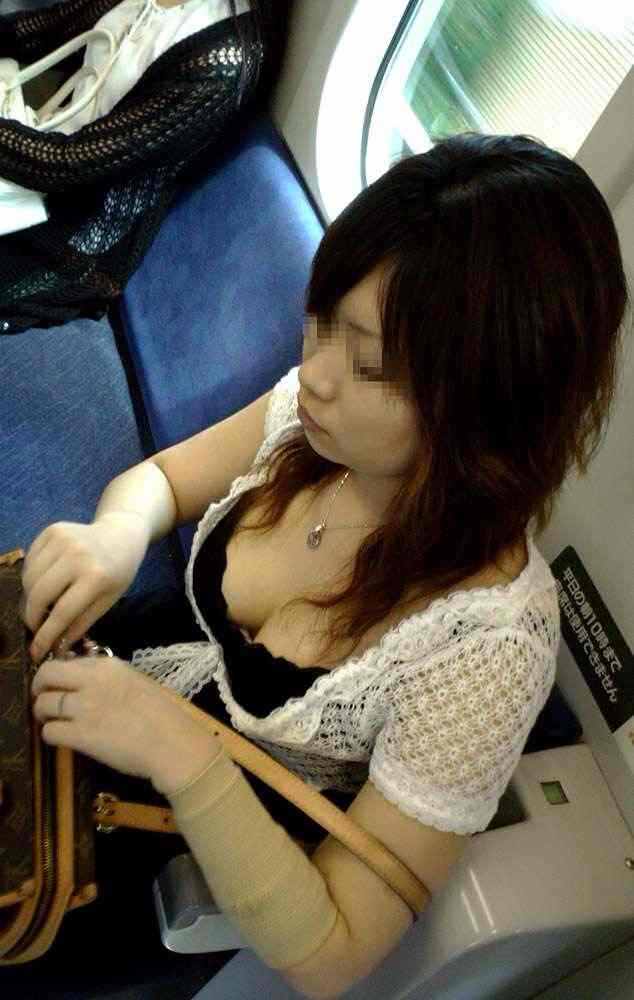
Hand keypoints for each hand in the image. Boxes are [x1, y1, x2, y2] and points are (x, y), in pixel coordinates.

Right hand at [21, 513, 150, 664]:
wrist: (122, 534)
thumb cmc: (119, 571)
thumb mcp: (108, 600)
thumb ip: (81, 623)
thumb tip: (57, 648)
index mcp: (96, 576)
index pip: (61, 613)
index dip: (46, 636)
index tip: (36, 652)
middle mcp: (77, 555)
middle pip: (39, 595)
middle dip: (32, 617)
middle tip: (35, 628)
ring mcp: (62, 539)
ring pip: (29, 578)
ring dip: (30, 598)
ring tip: (40, 606)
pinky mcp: (51, 530)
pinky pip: (30, 561)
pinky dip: (31, 577)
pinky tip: (43, 583)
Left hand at [31, 655, 221, 796]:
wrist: (173, 743)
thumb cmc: (163, 715)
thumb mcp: (136, 683)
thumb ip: (108, 680)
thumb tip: (84, 683)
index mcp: (109, 666)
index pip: (68, 661)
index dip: (57, 674)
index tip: (58, 684)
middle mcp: (92, 681)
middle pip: (46, 675)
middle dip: (38, 687)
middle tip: (42, 698)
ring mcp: (84, 708)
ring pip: (43, 704)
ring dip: (43, 714)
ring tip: (51, 721)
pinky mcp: (80, 736)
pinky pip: (49, 732)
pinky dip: (50, 735)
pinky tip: (61, 738)